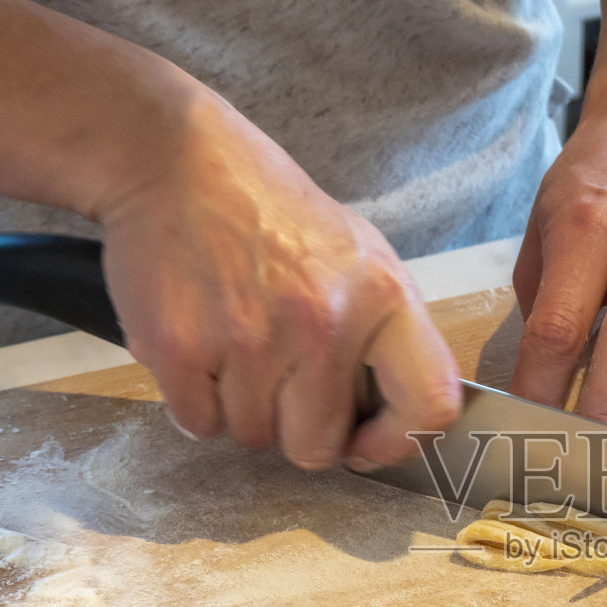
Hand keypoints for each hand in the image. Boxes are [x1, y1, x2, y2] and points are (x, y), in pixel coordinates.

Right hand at [94, 93, 460, 469]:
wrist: (176, 160)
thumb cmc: (271, 213)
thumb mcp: (358, 255)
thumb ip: (382, 338)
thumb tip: (391, 424)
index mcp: (382, 296)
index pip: (429, 403)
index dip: (399, 441)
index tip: (366, 445)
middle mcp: (322, 322)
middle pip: (317, 447)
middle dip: (295, 429)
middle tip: (279, 379)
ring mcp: (248, 339)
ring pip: (252, 436)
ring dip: (240, 406)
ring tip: (234, 341)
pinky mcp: (179, 349)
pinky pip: (198, 422)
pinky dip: (194, 398)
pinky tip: (200, 341)